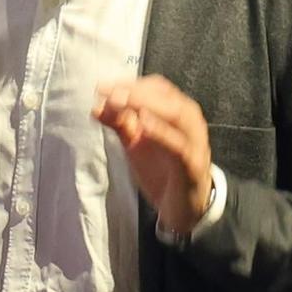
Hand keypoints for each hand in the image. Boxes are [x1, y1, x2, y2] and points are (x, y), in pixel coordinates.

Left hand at [93, 75, 213, 234]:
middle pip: (166, 97)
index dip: (130, 84)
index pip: (157, 87)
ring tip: (123, 101)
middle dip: (136, 92)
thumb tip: (97, 106)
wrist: (182, 208)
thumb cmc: (162, 170)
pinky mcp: (193, 165)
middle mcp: (189, 122)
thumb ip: (120, 123)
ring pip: (176, 115)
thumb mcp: (136, 144)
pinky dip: (162, 133)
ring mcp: (194, 142)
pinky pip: (179, 146)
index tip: (104, 86)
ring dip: (148, 105)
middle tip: (110, 93)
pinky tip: (144, 125)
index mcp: (177, 112)